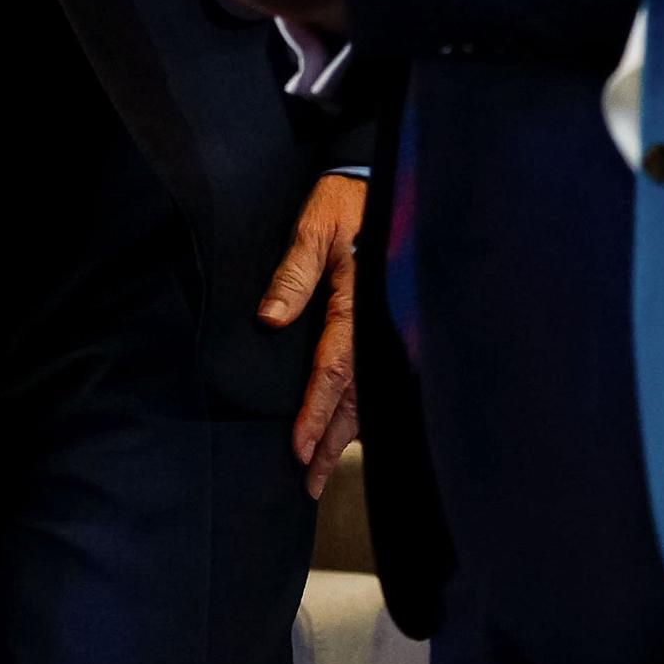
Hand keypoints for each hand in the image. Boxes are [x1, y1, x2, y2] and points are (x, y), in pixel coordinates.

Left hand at [264, 176, 367, 496]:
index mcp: (355, 301)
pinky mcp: (392, 322)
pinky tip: (353, 431)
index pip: (334, 370)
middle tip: (311, 483)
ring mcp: (389, 324)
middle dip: (333, 442)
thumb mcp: (312, 227)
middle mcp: (377, 321)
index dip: (318, 413)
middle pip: (356, 396)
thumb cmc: (343, 203)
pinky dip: (366, 408)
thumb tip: (270, 320)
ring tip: (326, 470)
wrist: (380, 179)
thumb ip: (293, 274)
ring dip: (348, 433)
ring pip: (371, 393)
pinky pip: (381, 376)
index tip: (301, 449)